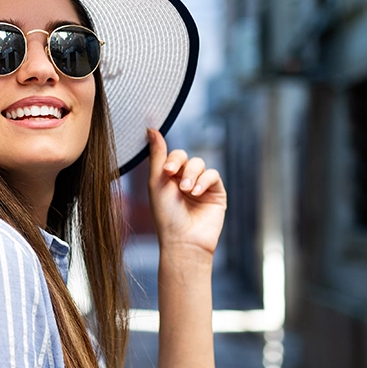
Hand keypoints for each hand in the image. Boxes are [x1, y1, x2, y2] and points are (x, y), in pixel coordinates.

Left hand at [146, 128, 226, 256]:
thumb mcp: (156, 182)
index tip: (166, 170)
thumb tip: (150, 127)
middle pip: (186, 157)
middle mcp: (184, 181)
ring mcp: (201, 186)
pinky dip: (204, 181)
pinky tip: (196, 193)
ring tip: (187, 190)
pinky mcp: (216, 193)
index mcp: (167, 179)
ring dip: (192, 174)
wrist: (184, 240)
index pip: (171, 156)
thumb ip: (156, 155)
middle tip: (172, 176)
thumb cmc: (166, 215)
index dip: (170, 158)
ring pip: (200, 164)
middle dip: (180, 164)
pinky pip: (213, 175)